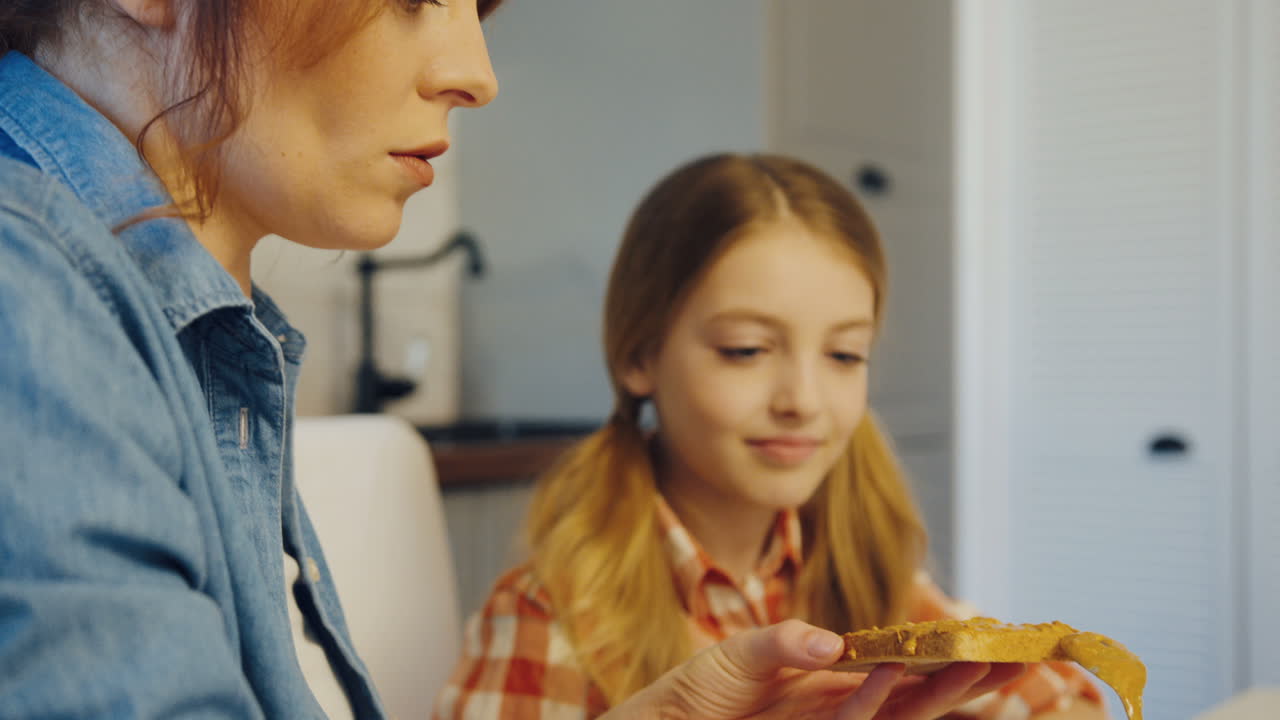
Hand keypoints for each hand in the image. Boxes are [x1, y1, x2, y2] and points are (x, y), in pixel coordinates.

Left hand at [607, 619, 1024, 719]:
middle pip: (918, 696)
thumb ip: (786, 642)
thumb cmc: (700, 693)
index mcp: (835, 682)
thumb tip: (837, 642)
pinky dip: (873, 698)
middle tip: (1018, 657)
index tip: (994, 639)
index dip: (948, 659)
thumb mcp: (742, 654)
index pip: (905, 669)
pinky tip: (894, 673)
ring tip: (979, 663)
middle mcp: (841, 708)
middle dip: (967, 679)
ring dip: (939, 690)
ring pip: (899, 713)